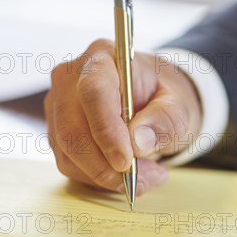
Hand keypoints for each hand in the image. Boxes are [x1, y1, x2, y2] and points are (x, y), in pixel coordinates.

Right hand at [44, 39, 201, 194]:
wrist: (154, 101)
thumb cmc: (165, 98)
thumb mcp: (179, 105)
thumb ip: (165, 119)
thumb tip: (138, 142)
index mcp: (103, 57)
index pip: (93, 92)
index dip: (107, 130)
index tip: (126, 162)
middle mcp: (71, 78)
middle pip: (72, 128)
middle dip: (106, 165)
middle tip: (144, 180)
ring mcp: (58, 105)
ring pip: (69, 153)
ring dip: (107, 176)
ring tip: (146, 176)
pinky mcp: (57, 131)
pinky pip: (70, 165)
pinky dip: (100, 179)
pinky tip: (129, 175)